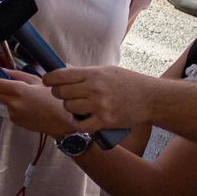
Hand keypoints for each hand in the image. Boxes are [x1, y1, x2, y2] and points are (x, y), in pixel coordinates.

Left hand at [0, 69, 76, 137]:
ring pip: (2, 101)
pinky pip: (10, 110)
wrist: (62, 123)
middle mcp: (13, 103)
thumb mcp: (38, 81)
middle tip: (8, 82)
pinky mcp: (16, 122)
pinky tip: (28, 106)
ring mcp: (13, 114)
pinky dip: (14, 106)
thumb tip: (3, 70)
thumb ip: (18, 75)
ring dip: (7, 97)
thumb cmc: (53, 99)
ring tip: (26, 97)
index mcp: (19, 91)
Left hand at [40, 65, 158, 132]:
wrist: (150, 98)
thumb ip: (86, 73)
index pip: (62, 75)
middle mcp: (95, 89)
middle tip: (64, 94)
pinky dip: (78, 122)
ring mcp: (99, 106)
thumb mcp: (107, 71)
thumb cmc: (128, 82)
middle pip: (62, 92)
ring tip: (77, 106)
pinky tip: (81, 119)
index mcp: (94, 74)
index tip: (46, 80)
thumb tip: (64, 72)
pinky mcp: (105, 121)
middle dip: (59, 93)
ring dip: (69, 107)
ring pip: (69, 107)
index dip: (50, 78)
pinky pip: (80, 125)